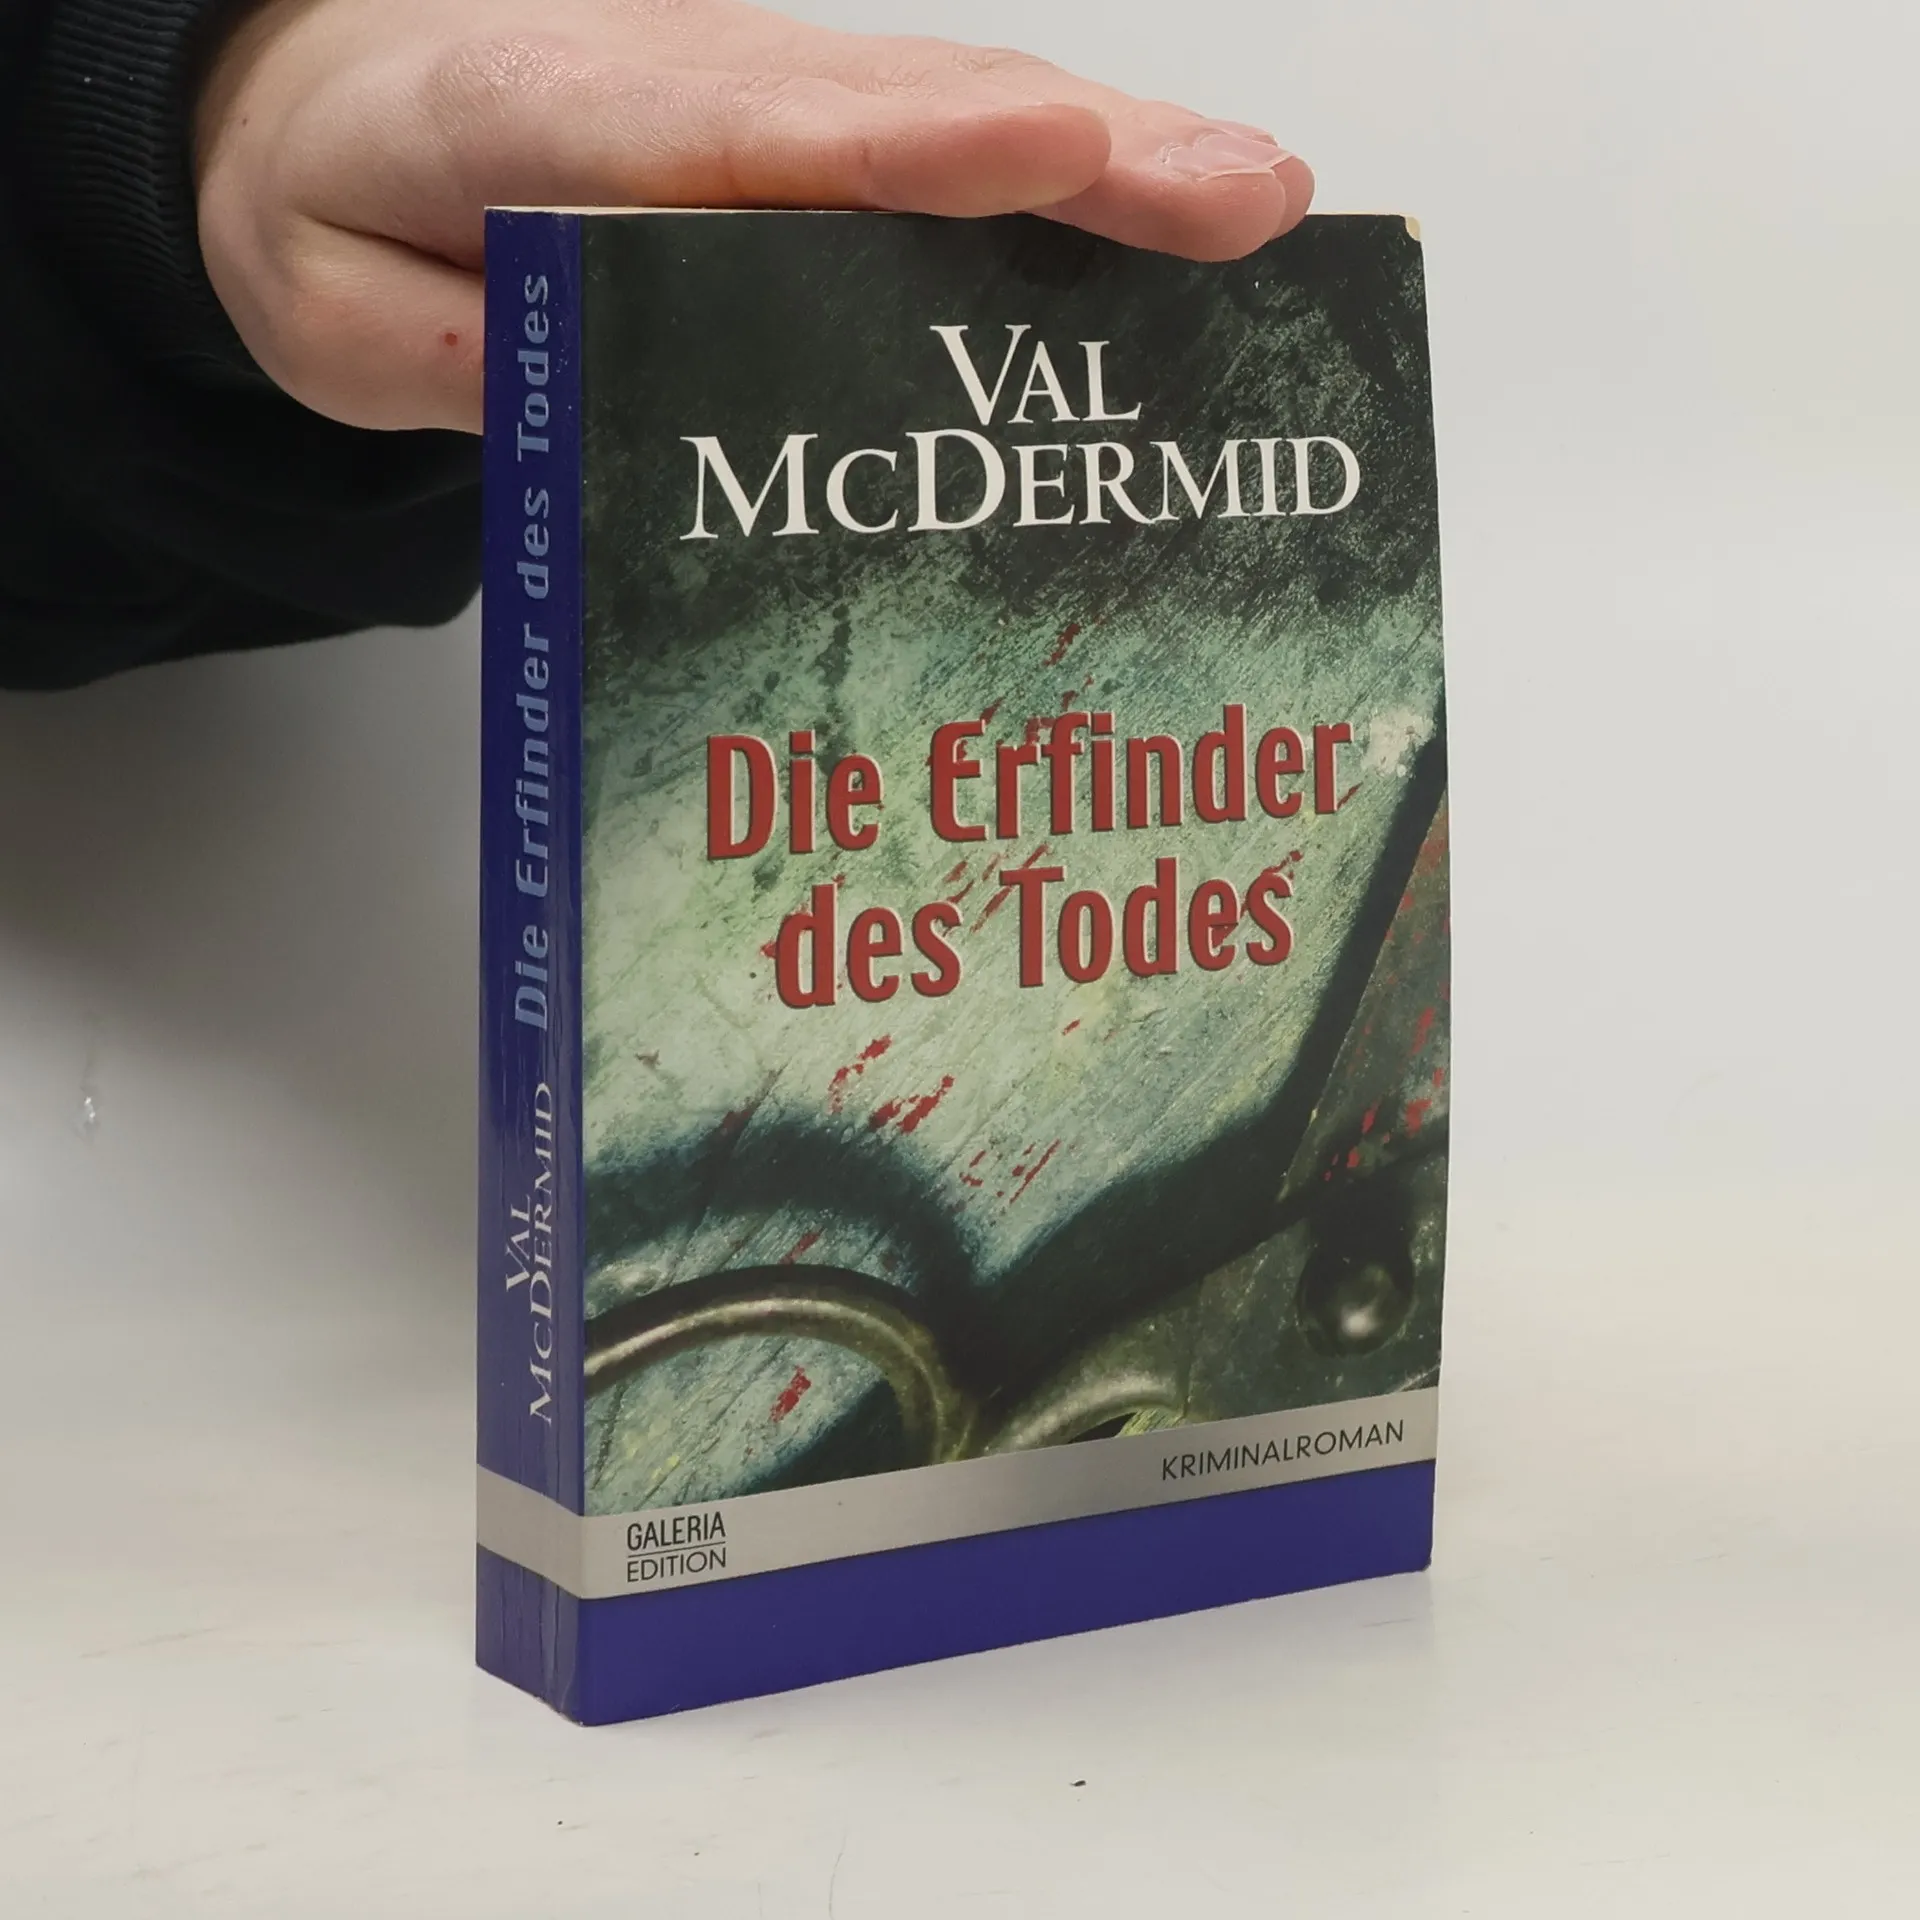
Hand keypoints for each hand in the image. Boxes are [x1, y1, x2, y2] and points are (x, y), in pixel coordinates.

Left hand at [195, 0, 1312, 434]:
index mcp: (539, 118)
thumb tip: (596, 409)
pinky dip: (1050, 181)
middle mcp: (680, 83)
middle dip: (1083, 157)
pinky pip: (932, 146)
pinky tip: (1158, 216)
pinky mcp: (794, 131)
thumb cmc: (334, 206)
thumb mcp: (326, 312)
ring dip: (1109, 162)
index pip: (742, 133)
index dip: (906, 145)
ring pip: (944, 113)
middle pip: (897, 111)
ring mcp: (754, 99)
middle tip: (1246, 205)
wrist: (332, 100)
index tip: (1051, 147)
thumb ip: (439, 364)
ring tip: (1258, 208)